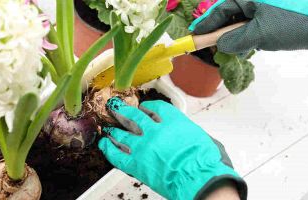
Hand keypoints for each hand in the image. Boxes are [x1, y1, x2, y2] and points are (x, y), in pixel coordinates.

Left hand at [98, 97, 246, 199]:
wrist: (197, 178)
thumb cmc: (203, 160)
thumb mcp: (200, 136)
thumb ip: (185, 130)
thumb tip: (182, 132)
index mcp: (172, 120)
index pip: (156, 107)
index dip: (148, 106)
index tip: (145, 107)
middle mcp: (154, 130)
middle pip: (134, 116)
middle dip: (123, 110)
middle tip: (115, 106)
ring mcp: (143, 146)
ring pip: (122, 133)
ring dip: (113, 129)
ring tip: (108, 127)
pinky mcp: (135, 163)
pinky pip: (117, 154)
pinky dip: (108, 148)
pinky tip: (104, 143)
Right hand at [189, 0, 307, 53]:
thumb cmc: (292, 25)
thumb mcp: (259, 34)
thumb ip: (234, 40)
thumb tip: (219, 45)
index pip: (221, 9)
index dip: (206, 24)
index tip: (195, 35)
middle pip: (230, 16)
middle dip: (222, 32)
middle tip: (212, 46)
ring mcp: (265, 7)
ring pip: (241, 23)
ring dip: (236, 37)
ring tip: (234, 50)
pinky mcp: (272, 17)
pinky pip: (252, 26)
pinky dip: (247, 37)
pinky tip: (248, 47)